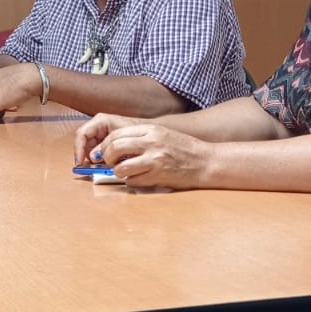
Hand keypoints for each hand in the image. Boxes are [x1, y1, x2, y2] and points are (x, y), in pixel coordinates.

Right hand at [72, 113, 145, 165]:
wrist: (149, 133)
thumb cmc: (137, 132)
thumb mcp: (121, 139)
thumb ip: (106, 147)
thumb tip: (93, 157)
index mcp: (101, 121)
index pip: (82, 134)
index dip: (78, 148)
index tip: (80, 161)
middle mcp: (98, 127)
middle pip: (83, 142)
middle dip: (84, 155)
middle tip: (88, 168)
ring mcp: (100, 134)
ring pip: (88, 148)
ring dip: (91, 159)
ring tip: (98, 167)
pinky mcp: (104, 142)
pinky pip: (95, 152)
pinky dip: (97, 159)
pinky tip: (103, 165)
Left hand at [89, 121, 211, 189]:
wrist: (205, 161)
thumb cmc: (183, 148)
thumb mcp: (161, 134)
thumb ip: (140, 137)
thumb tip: (115, 145)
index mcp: (150, 130)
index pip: (116, 134)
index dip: (106, 144)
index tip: (105, 151)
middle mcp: (150, 143)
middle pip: (115, 148)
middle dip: (108, 157)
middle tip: (111, 162)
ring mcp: (154, 160)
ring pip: (121, 167)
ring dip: (119, 172)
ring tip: (125, 171)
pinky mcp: (157, 176)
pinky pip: (133, 181)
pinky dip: (132, 181)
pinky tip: (139, 178)